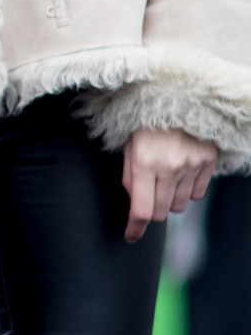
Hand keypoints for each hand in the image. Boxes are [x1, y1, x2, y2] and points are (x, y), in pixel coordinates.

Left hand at [122, 126, 216, 243]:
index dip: (135, 229)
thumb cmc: (145, 122)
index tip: (131, 236)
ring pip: (179, 205)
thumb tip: (134, 204)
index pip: (141, 210)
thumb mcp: (128, 146)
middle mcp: (168, 166)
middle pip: (161, 212)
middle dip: (151, 211)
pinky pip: (197, 194)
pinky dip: (188, 192)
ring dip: (169, 201)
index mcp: (143, 162)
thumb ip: (129, 177)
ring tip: (164, 180)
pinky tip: (181, 176)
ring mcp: (191, 164)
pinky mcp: (207, 161)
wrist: (175, 97)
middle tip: (148, 198)